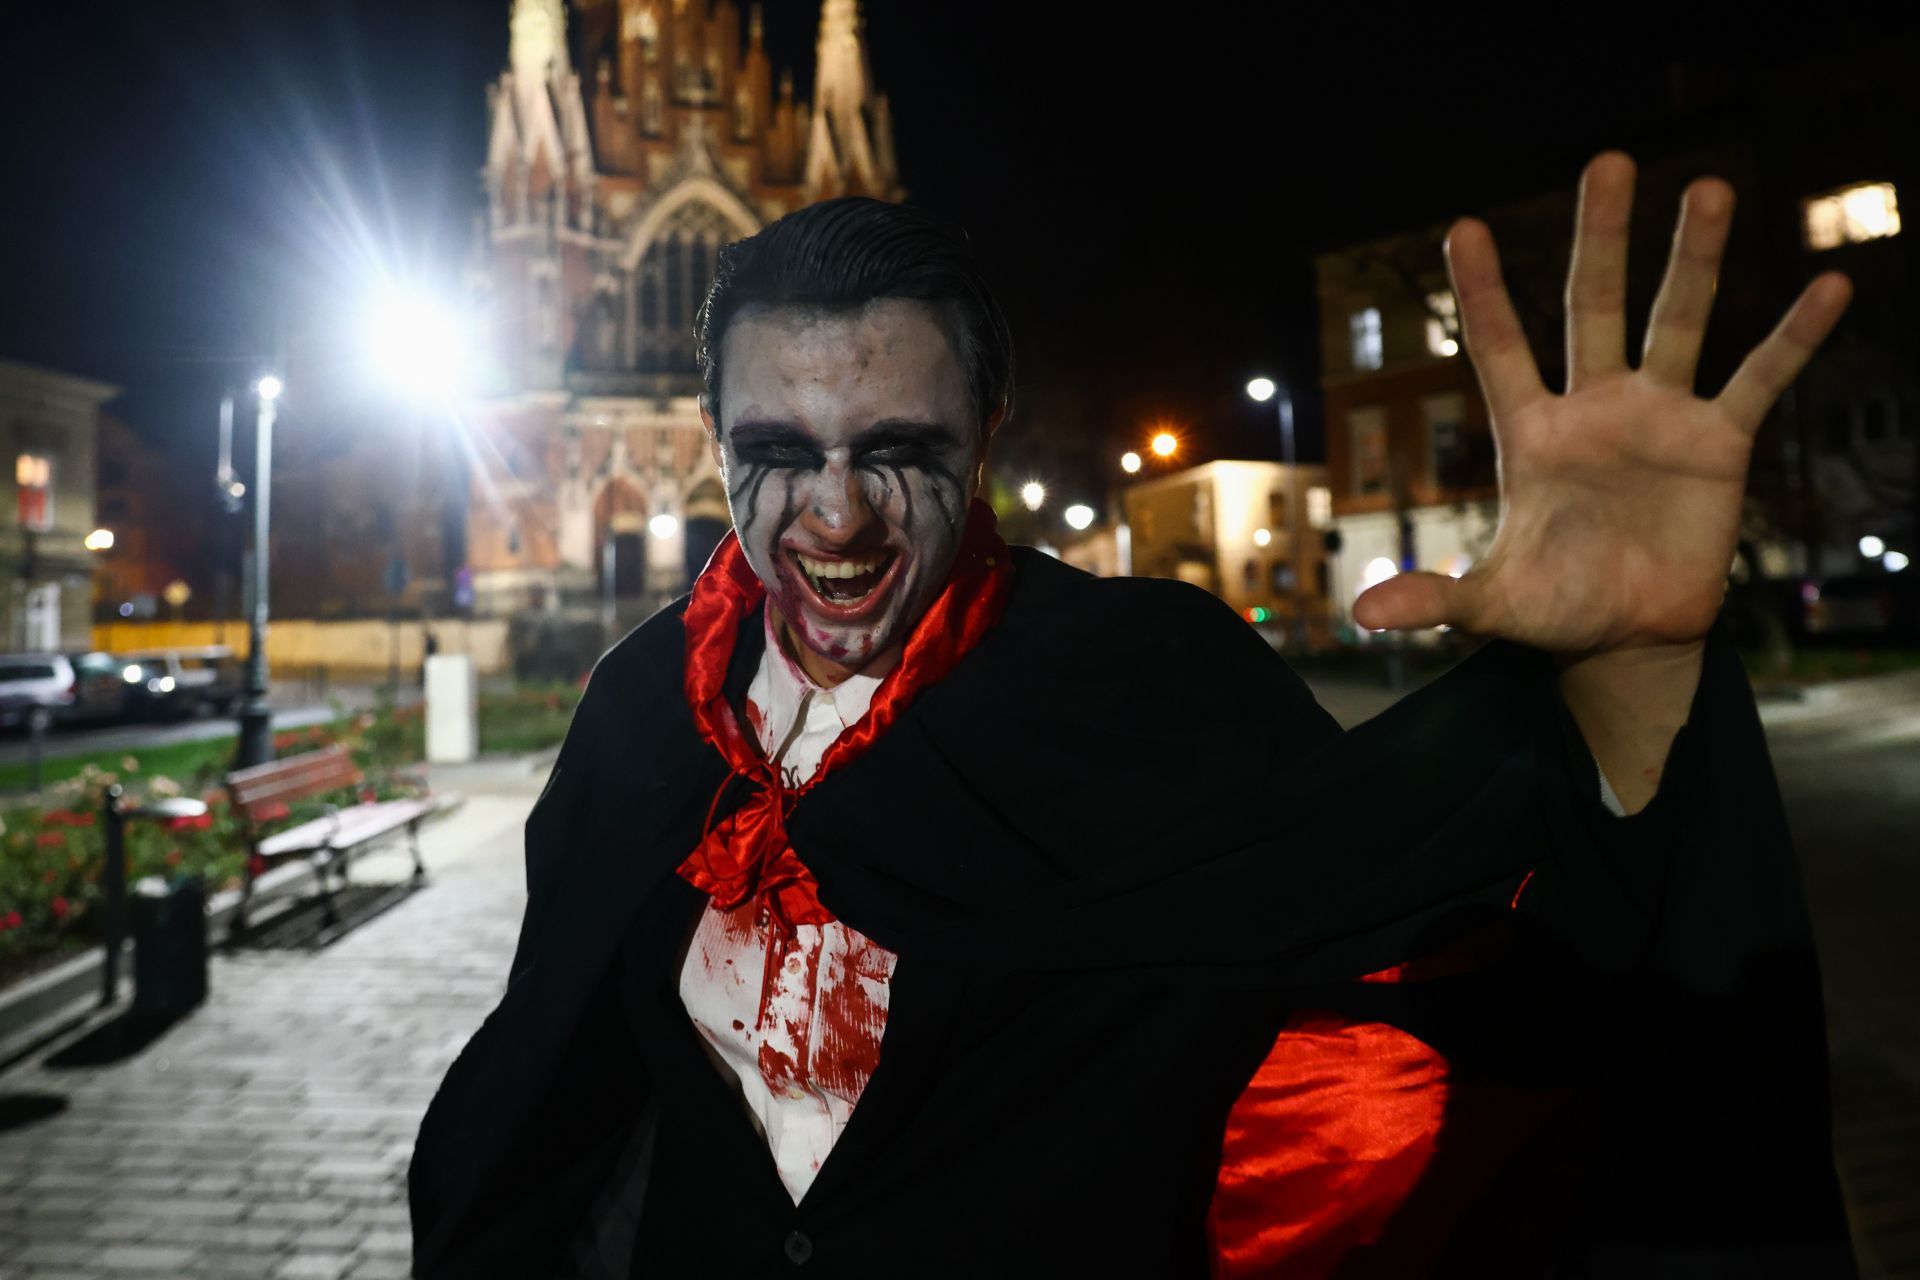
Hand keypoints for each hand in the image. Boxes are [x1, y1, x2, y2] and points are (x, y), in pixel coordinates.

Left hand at [1353, 151, 1851, 655]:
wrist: (1628, 637)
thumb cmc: (1554, 609)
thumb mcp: (1492, 605)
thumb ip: (1435, 598)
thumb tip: (1361, 614)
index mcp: (1531, 434)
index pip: (1499, 348)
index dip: (1481, 292)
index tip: (1460, 226)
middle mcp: (1594, 408)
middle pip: (1592, 307)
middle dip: (1600, 238)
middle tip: (1607, 162)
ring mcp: (1658, 418)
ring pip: (1675, 322)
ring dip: (1694, 259)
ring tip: (1710, 189)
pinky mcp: (1718, 444)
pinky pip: (1758, 381)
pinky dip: (1792, 338)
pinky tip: (1828, 286)